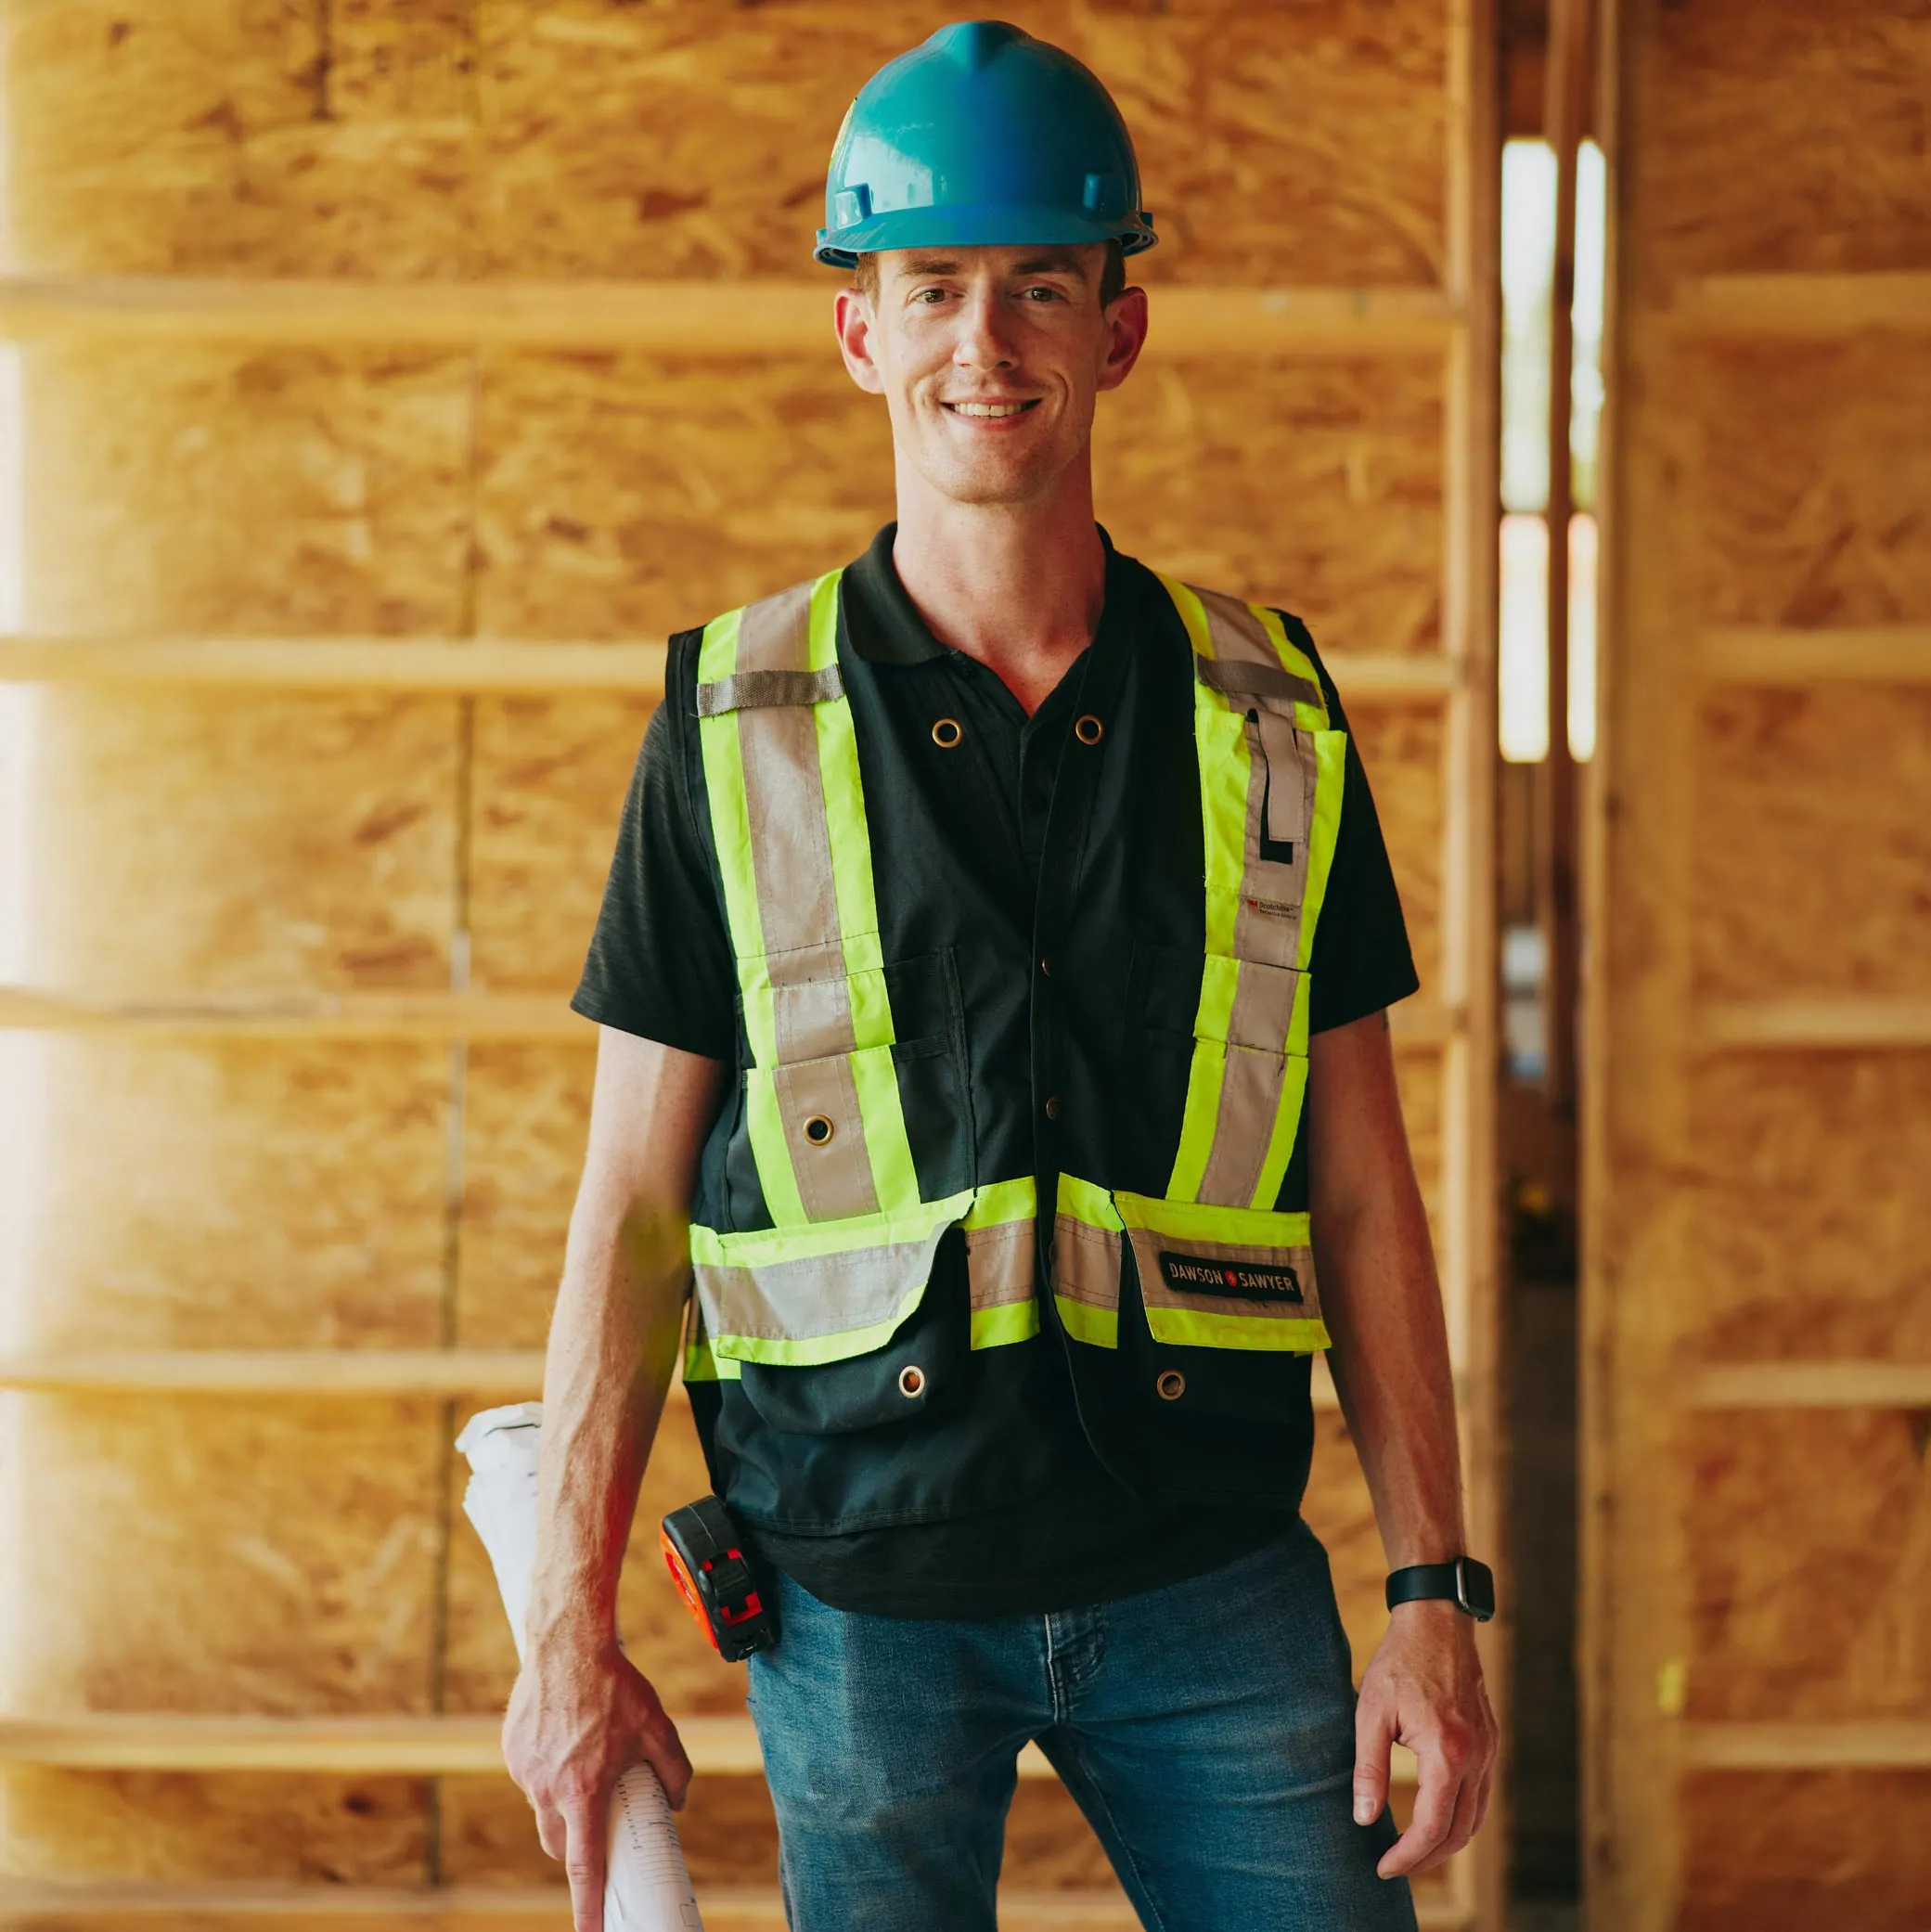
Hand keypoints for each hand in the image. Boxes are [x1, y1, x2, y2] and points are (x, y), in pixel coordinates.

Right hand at [503, 1635, 694, 1931]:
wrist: (568, 1643)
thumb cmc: (615, 1685)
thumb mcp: (657, 1727)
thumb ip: (674, 1771)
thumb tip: (678, 1802)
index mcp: (583, 1791)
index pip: (584, 1866)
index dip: (588, 1906)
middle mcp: (548, 1788)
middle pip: (559, 1844)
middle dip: (577, 1848)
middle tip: (600, 1828)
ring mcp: (525, 1770)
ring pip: (544, 1809)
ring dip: (564, 1803)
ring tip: (587, 1762)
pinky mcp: (512, 1751)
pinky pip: (532, 1777)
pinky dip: (549, 1772)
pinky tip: (567, 1740)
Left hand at [1352, 1600, 1497, 1878]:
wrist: (1436, 1621)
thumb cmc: (1399, 1662)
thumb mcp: (1371, 1712)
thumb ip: (1369, 1768)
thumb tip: (1363, 1818)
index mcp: (1448, 1752)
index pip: (1433, 1826)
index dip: (1408, 1855)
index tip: (1382, 1866)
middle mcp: (1477, 1757)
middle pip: (1460, 1832)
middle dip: (1428, 1857)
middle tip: (1394, 1865)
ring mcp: (1489, 1750)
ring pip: (1476, 1818)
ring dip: (1447, 1842)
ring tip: (1413, 1850)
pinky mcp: (1490, 1741)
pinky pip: (1482, 1795)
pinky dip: (1461, 1816)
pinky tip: (1436, 1817)